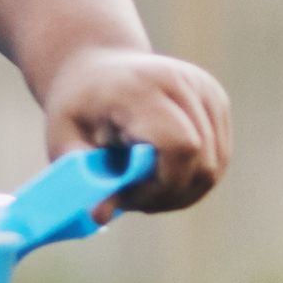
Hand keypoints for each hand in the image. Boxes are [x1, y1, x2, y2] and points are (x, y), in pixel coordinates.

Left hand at [36, 45, 229, 214]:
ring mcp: (206, 90)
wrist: (97, 66)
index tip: (127, 195)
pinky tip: (161, 174)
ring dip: (183, 190)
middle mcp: (182, 82)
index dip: (162, 185)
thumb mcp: (63, 138)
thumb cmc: (78, 107)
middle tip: (133, 197)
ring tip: (144, 187)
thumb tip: (100, 217)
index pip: (180, 146)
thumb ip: (82, 175)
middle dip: (170, 194)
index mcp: (141, 88)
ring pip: (216, 164)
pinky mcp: (217, 100)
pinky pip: (218, 156)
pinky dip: (192, 177)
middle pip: (202, 161)